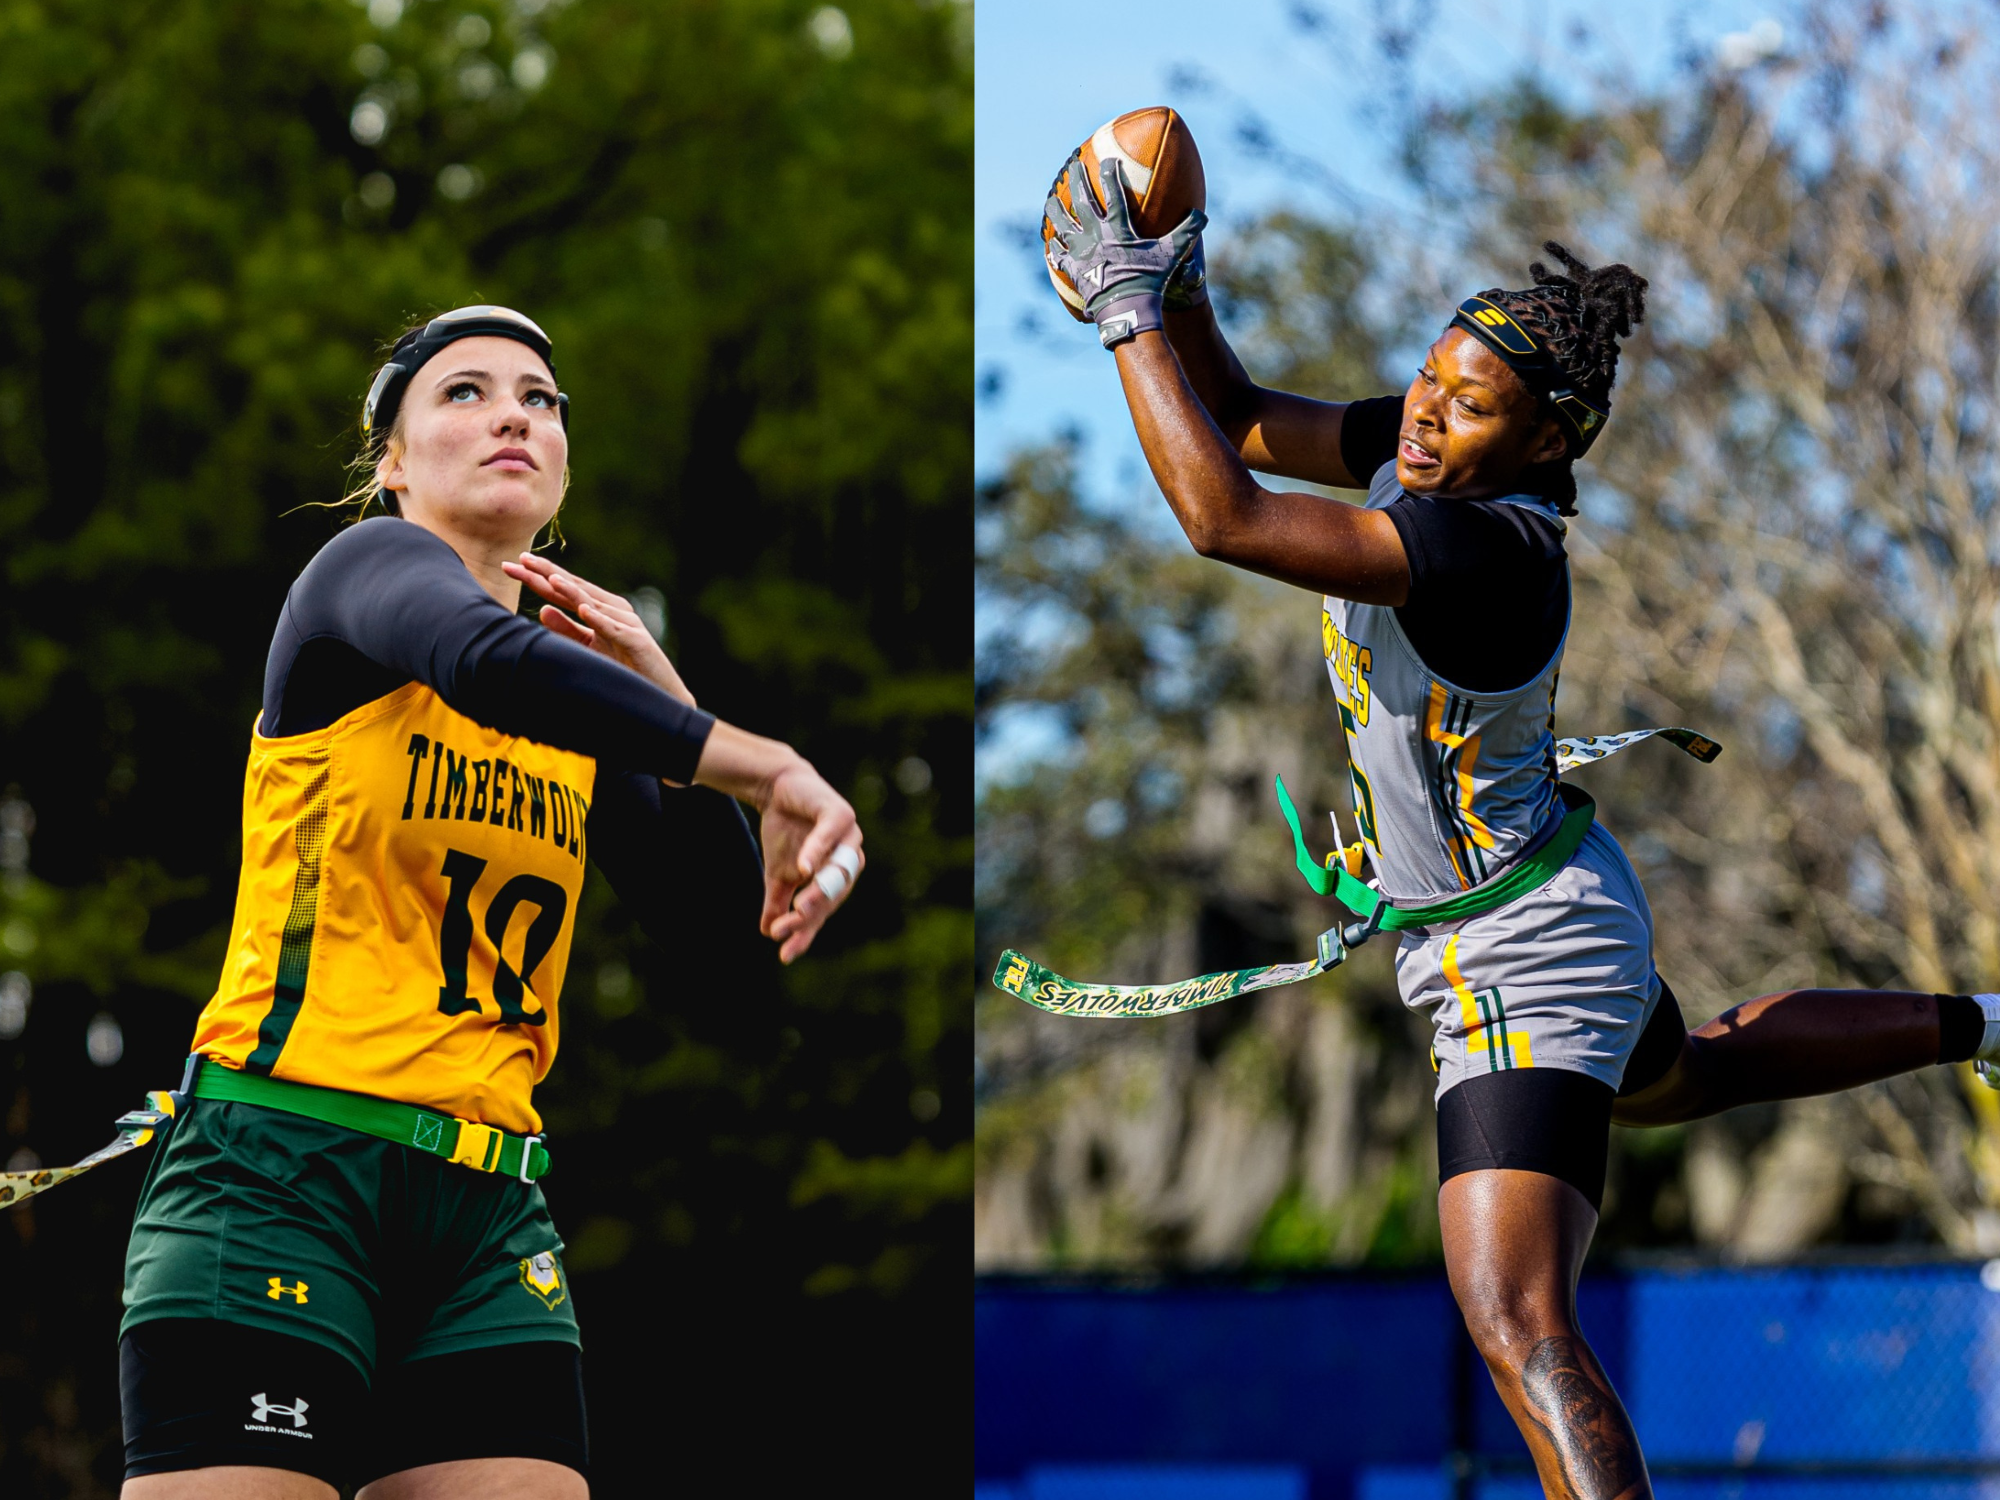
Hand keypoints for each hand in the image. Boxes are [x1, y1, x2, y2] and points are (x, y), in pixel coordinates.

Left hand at [503, 554, 694, 705]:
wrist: (658, 689)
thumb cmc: (622, 666)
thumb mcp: (587, 646)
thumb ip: (566, 628)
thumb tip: (542, 609)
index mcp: (598, 608)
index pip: (563, 589)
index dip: (539, 576)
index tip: (514, 564)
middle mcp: (612, 609)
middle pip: (574, 588)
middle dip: (547, 573)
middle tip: (521, 560)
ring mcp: (626, 623)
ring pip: (593, 604)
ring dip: (572, 590)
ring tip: (550, 579)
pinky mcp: (636, 640)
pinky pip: (614, 629)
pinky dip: (599, 619)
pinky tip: (583, 609)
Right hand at [754, 757, 863, 964]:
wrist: (778, 789)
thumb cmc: (785, 832)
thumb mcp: (778, 873)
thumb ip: (778, 901)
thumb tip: (767, 932)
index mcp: (838, 878)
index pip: (824, 912)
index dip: (805, 933)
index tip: (785, 954)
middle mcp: (849, 859)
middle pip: (834, 895)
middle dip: (810, 915)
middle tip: (787, 929)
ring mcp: (848, 837)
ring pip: (839, 870)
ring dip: (820, 890)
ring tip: (800, 909)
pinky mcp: (839, 814)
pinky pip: (831, 835)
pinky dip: (818, 851)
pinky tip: (804, 869)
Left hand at [1043, 153, 1205, 345]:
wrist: (1126, 310)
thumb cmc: (1149, 281)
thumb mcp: (1170, 255)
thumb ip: (1186, 233)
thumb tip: (1203, 215)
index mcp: (1118, 228)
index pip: (1114, 193)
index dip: (1111, 174)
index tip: (1109, 159)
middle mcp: (1095, 235)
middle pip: (1082, 201)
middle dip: (1077, 180)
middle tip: (1072, 165)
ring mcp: (1082, 252)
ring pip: (1063, 225)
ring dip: (1056, 209)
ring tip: (1050, 199)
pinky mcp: (1074, 270)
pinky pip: (1059, 256)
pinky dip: (1054, 249)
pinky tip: (1049, 244)